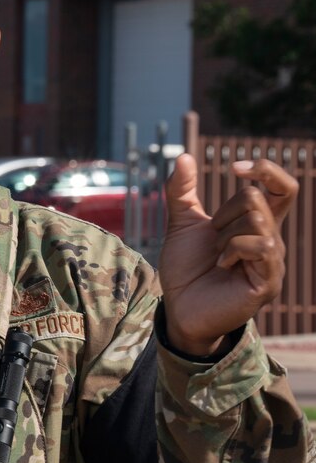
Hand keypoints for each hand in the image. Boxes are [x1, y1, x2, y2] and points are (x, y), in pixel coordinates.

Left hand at [158, 154, 296, 353]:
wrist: (178, 306)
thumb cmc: (186, 267)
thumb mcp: (181, 223)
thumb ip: (181, 191)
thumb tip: (184, 156)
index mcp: (256, 224)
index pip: (282, 187)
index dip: (266, 170)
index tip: (234, 168)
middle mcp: (271, 239)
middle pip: (255, 199)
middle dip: (222, 214)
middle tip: (212, 239)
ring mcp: (273, 261)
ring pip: (257, 221)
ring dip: (225, 235)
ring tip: (216, 256)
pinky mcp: (269, 281)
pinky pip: (261, 247)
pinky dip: (233, 249)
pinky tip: (221, 265)